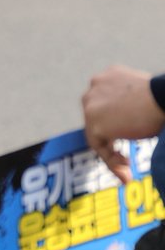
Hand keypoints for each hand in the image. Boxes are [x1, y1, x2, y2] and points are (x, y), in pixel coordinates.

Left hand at [81, 65, 164, 183]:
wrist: (163, 98)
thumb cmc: (162, 97)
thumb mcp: (145, 96)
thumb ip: (133, 104)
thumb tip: (136, 119)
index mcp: (109, 77)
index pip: (105, 104)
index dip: (115, 123)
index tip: (128, 136)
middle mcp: (95, 87)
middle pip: (97, 118)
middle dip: (109, 138)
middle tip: (124, 157)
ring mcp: (92, 105)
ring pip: (96, 134)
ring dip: (110, 154)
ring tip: (127, 169)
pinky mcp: (95, 123)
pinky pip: (99, 147)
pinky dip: (111, 162)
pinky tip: (126, 172)